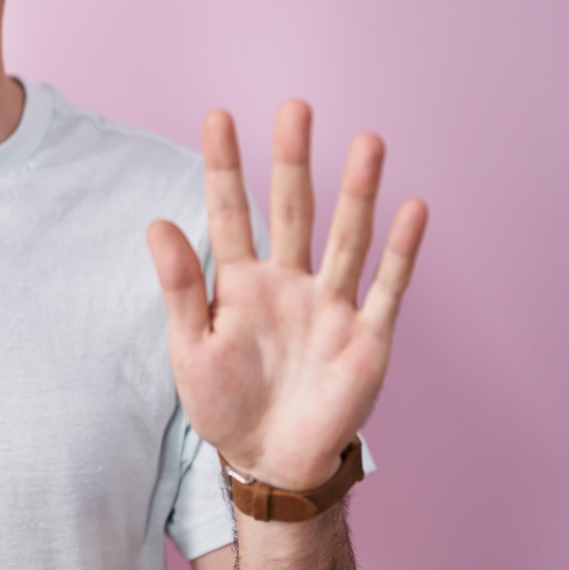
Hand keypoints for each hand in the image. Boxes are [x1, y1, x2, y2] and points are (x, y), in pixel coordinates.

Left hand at [147, 102, 427, 491]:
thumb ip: (179, 287)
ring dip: (357, 193)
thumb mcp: (189, 347)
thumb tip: (155, 223)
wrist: (269, 461)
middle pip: (294, 210)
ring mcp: (331, 307)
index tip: (216, 117)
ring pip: (346, 238)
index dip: (224, 167)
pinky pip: (387, 288)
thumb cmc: (223, 403)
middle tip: (295, 108)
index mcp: (241, 283)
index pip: (230, 213)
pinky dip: (401, 252)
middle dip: (293, 161)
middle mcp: (290, 283)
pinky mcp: (366, 338)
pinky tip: (412, 208)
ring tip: (366, 141)